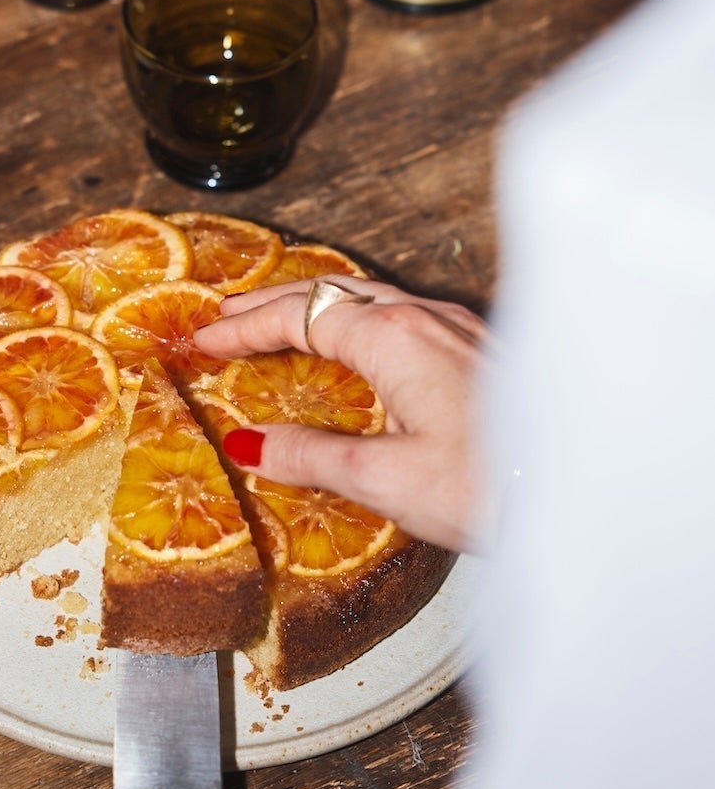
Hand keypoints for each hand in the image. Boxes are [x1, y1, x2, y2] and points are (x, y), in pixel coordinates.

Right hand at [194, 280, 490, 551]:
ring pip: (372, 298)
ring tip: (280, 324)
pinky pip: (402, 315)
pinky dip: (357, 320)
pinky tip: (360, 350)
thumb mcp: (386, 479)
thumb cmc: (493, 490)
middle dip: (274, 302)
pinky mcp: (482, 352)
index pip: (301, 315)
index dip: (245, 327)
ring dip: (317, 307)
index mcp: (396, 338)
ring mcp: (460, 330)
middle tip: (225, 317)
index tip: (203, 340)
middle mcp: (428, 319)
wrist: (585, 497)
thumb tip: (249, 443)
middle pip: (333, 292)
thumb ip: (312, 456)